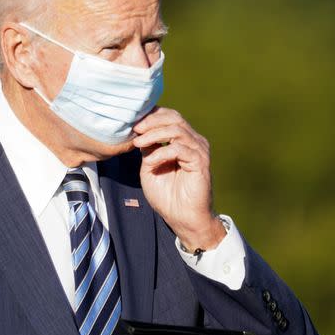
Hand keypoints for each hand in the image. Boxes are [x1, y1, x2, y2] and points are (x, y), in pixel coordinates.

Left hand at [132, 107, 225, 249]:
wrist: (182, 218)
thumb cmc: (167, 195)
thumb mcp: (150, 167)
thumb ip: (148, 148)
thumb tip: (139, 131)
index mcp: (183, 140)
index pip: (169, 116)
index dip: (151, 115)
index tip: (133, 123)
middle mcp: (194, 141)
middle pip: (174, 118)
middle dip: (152, 121)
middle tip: (136, 129)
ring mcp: (199, 150)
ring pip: (177, 130)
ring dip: (154, 134)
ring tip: (138, 143)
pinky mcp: (200, 162)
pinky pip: (180, 149)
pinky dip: (162, 152)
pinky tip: (150, 161)